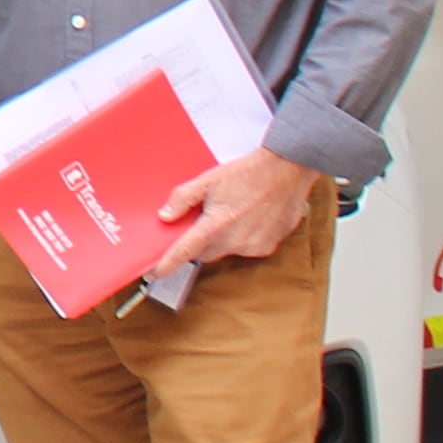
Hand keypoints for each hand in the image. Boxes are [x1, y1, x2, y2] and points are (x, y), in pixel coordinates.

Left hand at [155, 146, 323, 271]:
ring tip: (233, 212)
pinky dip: (243, 237)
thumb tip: (165, 216)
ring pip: (227, 250)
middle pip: (205, 252)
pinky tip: (249, 217)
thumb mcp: (208, 179)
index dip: (166, 264)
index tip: (154, 273)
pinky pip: (247, 248)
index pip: (184, 252)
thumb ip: (183, 199)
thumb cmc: (249, 172)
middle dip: (200, 241)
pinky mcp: (269, 246)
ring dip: (223, 238)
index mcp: (216, 225)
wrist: (288, 169)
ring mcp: (253, 246)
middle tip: (205, 220)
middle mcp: (234, 241)